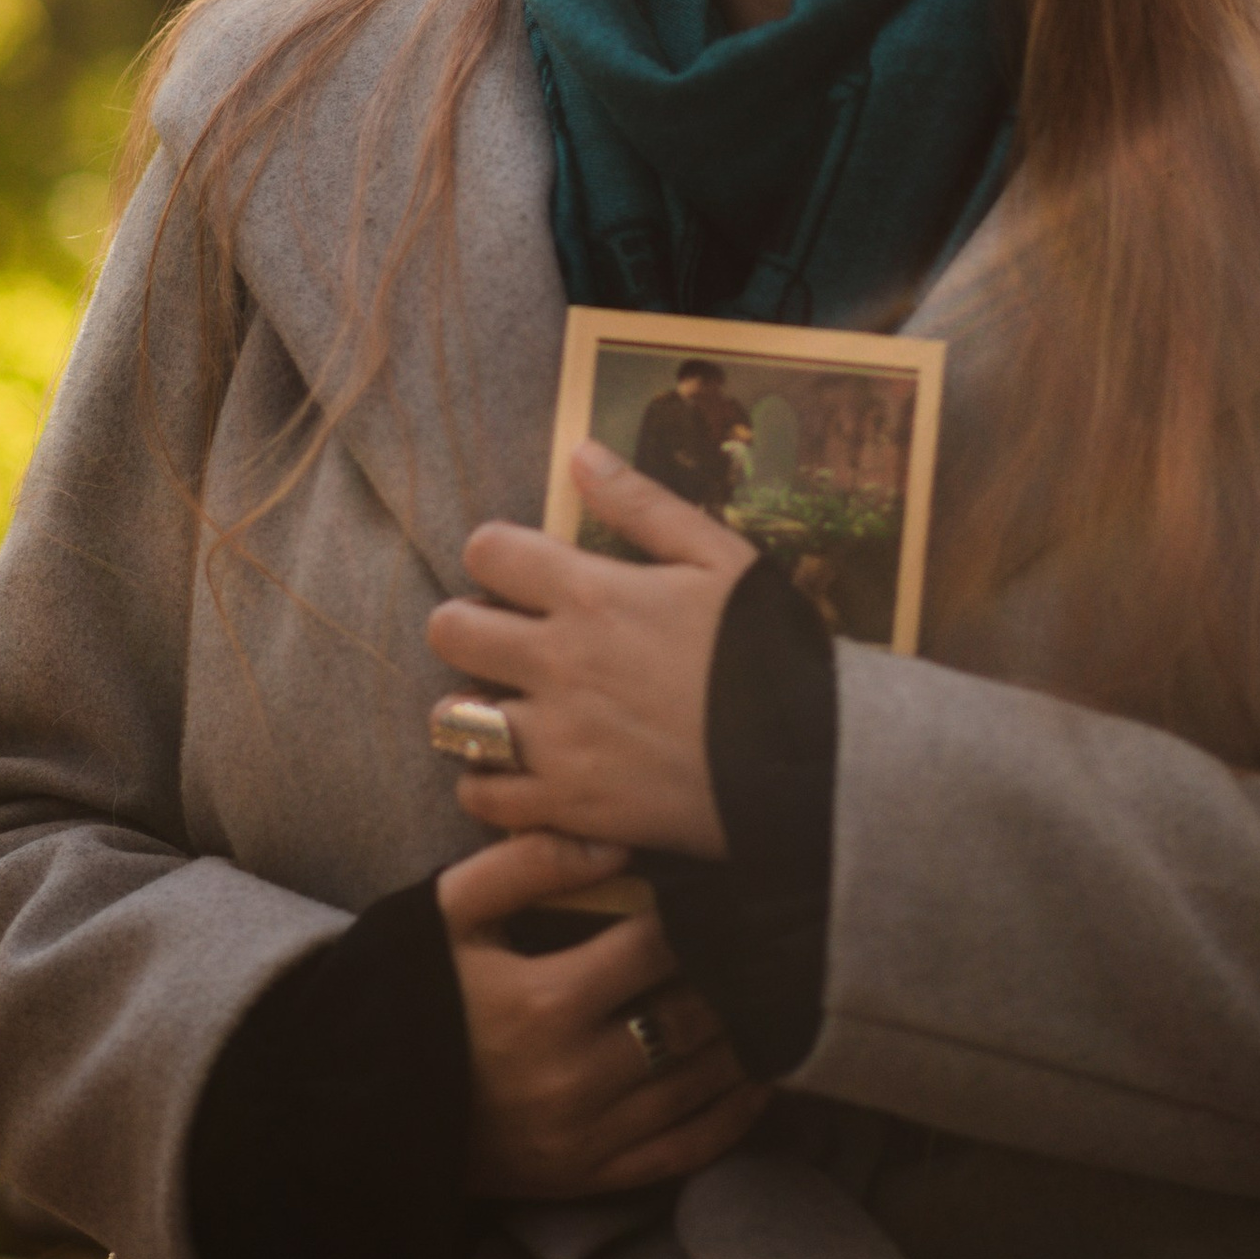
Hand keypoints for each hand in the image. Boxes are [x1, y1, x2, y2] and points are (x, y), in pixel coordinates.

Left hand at [426, 444, 753, 856]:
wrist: (811, 757)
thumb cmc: (768, 649)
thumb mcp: (719, 557)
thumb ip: (642, 504)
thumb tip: (580, 452)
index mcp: (592, 594)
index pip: (485, 551)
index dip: (497, 556)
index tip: (522, 574)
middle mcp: (560, 663)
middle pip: (448, 630)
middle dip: (468, 627)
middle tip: (505, 640)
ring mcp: (559, 739)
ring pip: (451, 719)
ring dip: (471, 710)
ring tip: (508, 709)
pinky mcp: (569, 805)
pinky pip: (483, 795)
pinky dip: (491, 784)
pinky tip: (520, 770)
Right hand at [439, 832, 768, 1199]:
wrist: (358, 1110)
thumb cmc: (410, 997)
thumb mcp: (447, 914)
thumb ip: (527, 864)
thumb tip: (615, 841)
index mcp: (543, 1003)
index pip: (656, 946)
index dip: (695, 915)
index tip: (721, 894)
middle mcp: (573, 1076)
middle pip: (690, 1016)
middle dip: (730, 976)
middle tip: (763, 947)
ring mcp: (584, 1137)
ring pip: (697, 1085)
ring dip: (744, 1043)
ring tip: (772, 1003)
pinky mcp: (585, 1178)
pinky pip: (682, 1152)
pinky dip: (731, 1119)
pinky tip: (760, 1083)